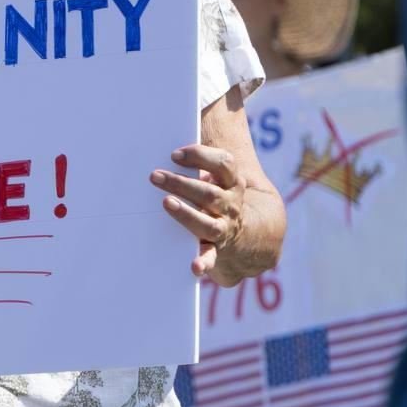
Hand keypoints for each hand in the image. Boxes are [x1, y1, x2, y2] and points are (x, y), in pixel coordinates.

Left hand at [151, 143, 270, 285]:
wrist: (252, 233)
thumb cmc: (219, 195)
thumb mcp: (218, 176)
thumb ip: (199, 161)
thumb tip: (159, 138)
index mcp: (232, 182)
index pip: (224, 164)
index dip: (200, 156)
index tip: (174, 154)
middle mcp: (230, 204)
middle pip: (208, 192)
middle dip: (181, 183)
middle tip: (155, 176)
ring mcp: (225, 227)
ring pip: (207, 222)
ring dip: (186, 214)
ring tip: (167, 204)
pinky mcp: (217, 249)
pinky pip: (211, 257)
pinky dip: (203, 262)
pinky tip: (194, 267)